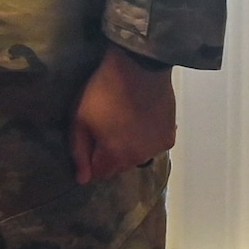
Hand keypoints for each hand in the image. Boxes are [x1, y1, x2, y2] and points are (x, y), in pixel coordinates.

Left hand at [70, 46, 175, 183]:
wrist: (138, 70)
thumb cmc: (102, 92)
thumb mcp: (79, 119)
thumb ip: (78, 151)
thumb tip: (82, 179)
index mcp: (115, 156)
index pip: (100, 173)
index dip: (90, 161)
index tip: (87, 144)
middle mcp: (139, 158)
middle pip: (119, 167)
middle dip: (108, 155)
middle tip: (102, 130)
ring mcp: (158, 148)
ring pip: (137, 157)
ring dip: (128, 148)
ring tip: (121, 123)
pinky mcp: (170, 136)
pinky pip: (153, 145)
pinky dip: (145, 139)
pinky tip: (139, 120)